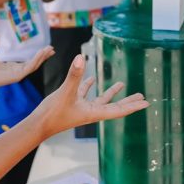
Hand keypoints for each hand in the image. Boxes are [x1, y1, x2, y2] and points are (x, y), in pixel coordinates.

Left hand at [0, 37, 53, 93]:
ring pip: (34, 65)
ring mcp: (18, 75)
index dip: (37, 55)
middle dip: (43, 56)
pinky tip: (42, 53)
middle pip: (35, 63)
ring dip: (42, 57)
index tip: (45, 49)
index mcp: (12, 68)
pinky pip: (30, 67)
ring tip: (50, 50)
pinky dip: (37, 60)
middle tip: (52, 49)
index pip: (29, 61)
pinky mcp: (17, 76)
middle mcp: (17, 72)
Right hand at [34, 55, 148, 136]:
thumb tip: (81, 58)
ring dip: (111, 93)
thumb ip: (74, 75)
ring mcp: (81, 108)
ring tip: (121, 85)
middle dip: (128, 101)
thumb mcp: (65, 92)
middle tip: (142, 97)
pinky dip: (89, 86)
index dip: (133, 106)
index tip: (146, 103)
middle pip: (114, 107)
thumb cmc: (53, 114)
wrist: (37, 125)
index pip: (118, 110)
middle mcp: (90, 112)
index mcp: (93, 112)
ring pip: (101, 99)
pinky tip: (92, 78)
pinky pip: (85, 93)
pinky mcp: (71, 103)